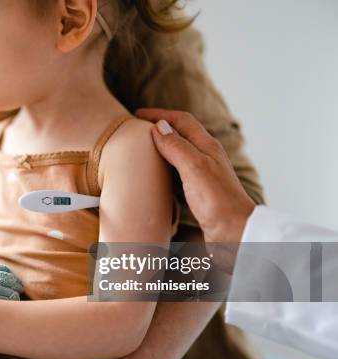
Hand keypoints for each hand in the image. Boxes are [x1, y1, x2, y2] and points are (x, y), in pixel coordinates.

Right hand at [136, 108, 255, 241]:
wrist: (234, 233)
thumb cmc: (218, 201)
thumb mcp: (194, 167)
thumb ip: (176, 146)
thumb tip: (159, 126)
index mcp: (207, 147)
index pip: (182, 121)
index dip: (159, 114)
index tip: (137, 115)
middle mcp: (205, 158)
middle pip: (180, 135)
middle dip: (159, 129)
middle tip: (136, 130)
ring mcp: (202, 175)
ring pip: (177, 155)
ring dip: (160, 149)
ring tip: (140, 151)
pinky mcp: (197, 193)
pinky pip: (176, 174)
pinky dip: (162, 170)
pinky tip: (153, 178)